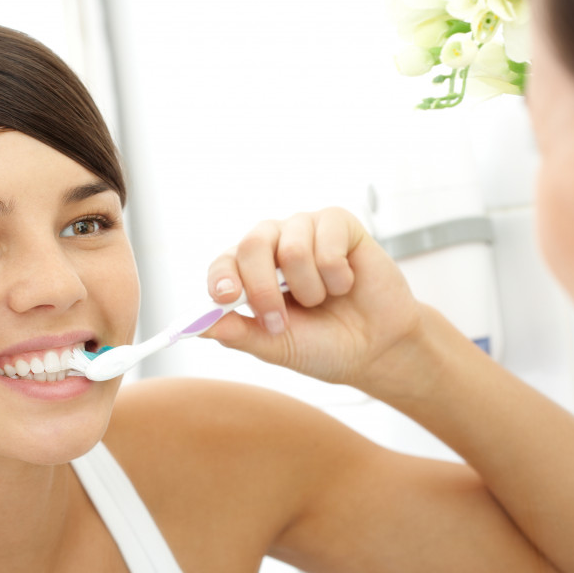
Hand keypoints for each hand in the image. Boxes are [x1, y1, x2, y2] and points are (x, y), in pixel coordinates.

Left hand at [203, 207, 422, 389]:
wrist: (376, 348)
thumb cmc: (324, 346)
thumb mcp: (277, 347)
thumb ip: (239, 334)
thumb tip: (198, 328)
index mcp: (250, 273)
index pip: (224, 264)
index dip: (222, 278)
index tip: (227, 298)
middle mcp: (274, 245)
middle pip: (252, 244)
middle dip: (265, 290)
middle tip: (280, 321)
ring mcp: (305, 230)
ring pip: (292, 248)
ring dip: (310, 289)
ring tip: (324, 300)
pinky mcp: (338, 224)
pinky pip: (327, 244)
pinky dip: (337, 277)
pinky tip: (346, 284)